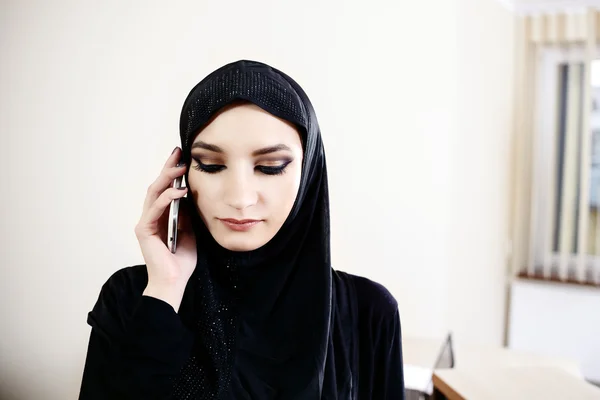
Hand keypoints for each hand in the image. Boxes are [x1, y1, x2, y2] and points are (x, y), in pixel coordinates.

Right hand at [134, 147, 196, 311]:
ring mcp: (146, 222)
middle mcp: (150, 217)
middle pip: (157, 186)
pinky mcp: (144, 230)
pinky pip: (155, 208)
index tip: (182, 157)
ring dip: (168, 178)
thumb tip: (191, 194)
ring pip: (154, 192)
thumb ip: (188, 214)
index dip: (172, 173)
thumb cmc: (182, 261)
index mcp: (161, 216)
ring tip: (181, 167)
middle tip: (179, 152)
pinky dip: (167, 197)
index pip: (165, 189)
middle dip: (168, 168)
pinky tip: (180, 191)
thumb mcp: (191, 231)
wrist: (174, 282)